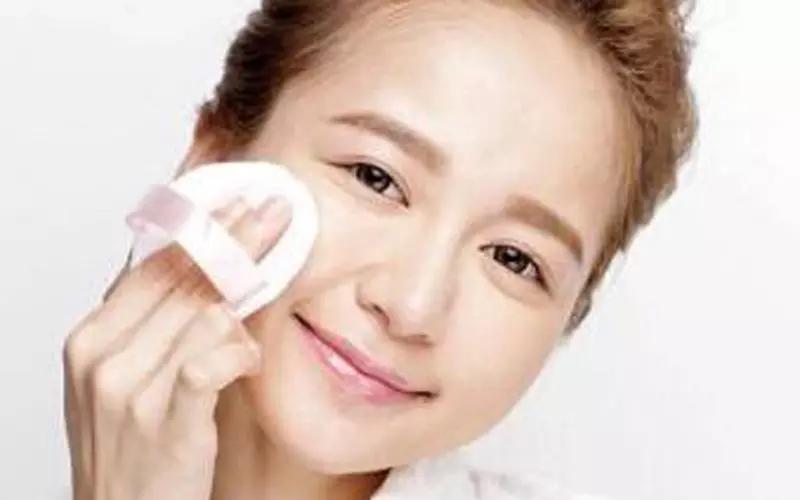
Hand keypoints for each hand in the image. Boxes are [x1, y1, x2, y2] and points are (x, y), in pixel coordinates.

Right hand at [62, 196, 291, 499]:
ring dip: (243, 306)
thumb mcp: (122, 378)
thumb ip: (150, 324)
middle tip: (274, 214)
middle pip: (181, 279)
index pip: (151, 265)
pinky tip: (248, 360)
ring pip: (203, 313)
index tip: (235, 204)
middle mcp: (102, 355)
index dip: (200, 230)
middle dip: (235, 241)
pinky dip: (238, 353)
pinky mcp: (166, 422)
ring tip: (259, 311)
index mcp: (90, 337)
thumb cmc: (129, 448)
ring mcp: (130, 389)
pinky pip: (212, 361)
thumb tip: (198, 268)